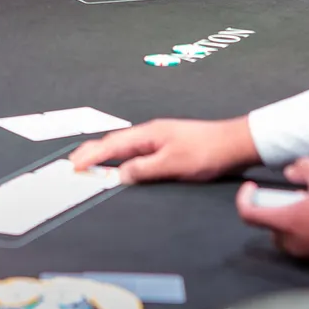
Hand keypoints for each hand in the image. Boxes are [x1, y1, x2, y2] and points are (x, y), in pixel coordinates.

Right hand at [69, 117, 258, 183]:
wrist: (234, 144)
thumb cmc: (208, 151)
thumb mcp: (173, 165)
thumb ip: (144, 170)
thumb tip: (120, 175)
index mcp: (148, 134)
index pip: (112, 146)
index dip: (91, 157)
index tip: (74, 167)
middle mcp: (150, 133)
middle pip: (113, 142)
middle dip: (91, 152)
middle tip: (74, 164)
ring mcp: (158, 138)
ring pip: (123, 145)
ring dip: (105, 154)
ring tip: (90, 164)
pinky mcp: (167, 145)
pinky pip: (135, 150)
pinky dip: (120, 156)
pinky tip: (121, 163)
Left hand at [235, 157, 308, 271]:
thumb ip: (302, 168)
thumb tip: (290, 174)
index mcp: (287, 222)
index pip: (247, 215)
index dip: (244, 198)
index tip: (252, 187)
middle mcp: (293, 244)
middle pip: (272, 226)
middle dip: (280, 209)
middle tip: (301, 195)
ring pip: (291, 236)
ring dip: (297, 220)